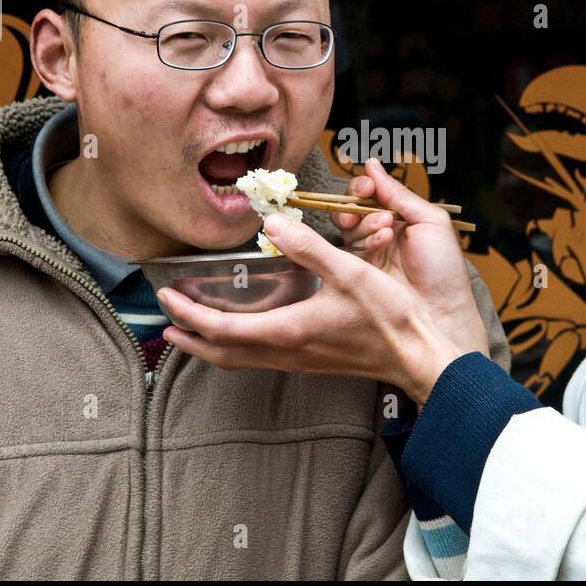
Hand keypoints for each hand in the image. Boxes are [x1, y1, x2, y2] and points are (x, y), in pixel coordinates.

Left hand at [157, 210, 462, 404]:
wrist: (419, 357)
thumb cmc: (390, 318)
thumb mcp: (351, 273)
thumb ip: (310, 247)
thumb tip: (274, 224)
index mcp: (289, 331)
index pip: (222, 330)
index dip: (190, 314)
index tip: (167, 297)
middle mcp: (287, 352)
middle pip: (222, 354)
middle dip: (190, 337)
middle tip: (166, 319)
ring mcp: (299, 361)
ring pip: (240, 360)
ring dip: (210, 346)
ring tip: (192, 330)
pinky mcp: (311, 362)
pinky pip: (259, 359)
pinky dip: (237, 348)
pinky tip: (244, 333)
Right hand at [332, 159, 489, 357]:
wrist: (443, 313)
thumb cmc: (443, 268)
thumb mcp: (430, 221)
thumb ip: (398, 193)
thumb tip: (372, 163)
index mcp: (398, 219)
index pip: (368, 195)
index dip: (363, 188)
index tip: (367, 188)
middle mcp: (378, 235)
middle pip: (350, 210)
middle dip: (356, 206)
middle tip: (373, 212)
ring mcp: (364, 256)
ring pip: (346, 229)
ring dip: (364, 224)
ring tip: (386, 230)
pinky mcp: (354, 275)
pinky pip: (345, 250)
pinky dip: (364, 241)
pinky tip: (382, 244)